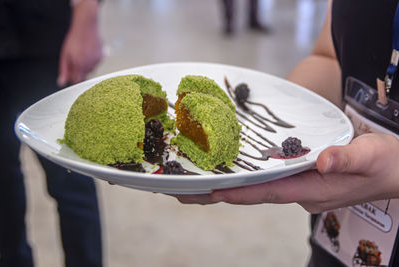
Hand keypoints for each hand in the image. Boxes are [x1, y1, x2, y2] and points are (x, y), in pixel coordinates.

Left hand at [57, 0, 101, 86]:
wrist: (86, 26)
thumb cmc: (74, 39)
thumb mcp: (65, 54)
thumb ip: (64, 70)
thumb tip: (61, 82)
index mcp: (79, 66)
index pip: (76, 81)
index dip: (72, 77)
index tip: (70, 73)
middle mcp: (89, 65)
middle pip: (84, 75)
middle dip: (79, 70)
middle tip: (75, 58)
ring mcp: (96, 61)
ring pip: (91, 70)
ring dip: (86, 65)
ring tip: (82, 53)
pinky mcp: (102, 57)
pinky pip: (96, 63)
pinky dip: (92, 60)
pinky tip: (88, 52)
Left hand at [174, 133, 398, 212]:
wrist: (397, 171)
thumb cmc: (386, 165)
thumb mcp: (371, 157)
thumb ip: (347, 158)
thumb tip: (324, 161)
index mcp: (313, 191)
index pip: (267, 193)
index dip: (238, 193)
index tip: (209, 191)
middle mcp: (300, 192)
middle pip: (253, 193)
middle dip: (221, 193)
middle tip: (185, 190)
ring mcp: (299, 187)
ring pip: (257, 187)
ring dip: (228, 185)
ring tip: (196, 181)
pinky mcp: (301, 179)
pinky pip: (267, 179)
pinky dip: (246, 176)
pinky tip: (231, 169)